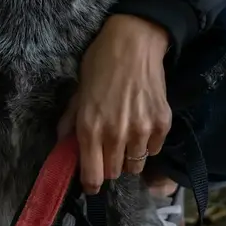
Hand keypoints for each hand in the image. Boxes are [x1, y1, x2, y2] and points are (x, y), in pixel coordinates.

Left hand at [59, 14, 171, 193]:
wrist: (133, 43)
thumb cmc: (100, 63)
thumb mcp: (78, 92)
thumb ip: (71, 121)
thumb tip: (63, 145)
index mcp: (90, 128)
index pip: (92, 176)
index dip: (91, 183)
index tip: (92, 182)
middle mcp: (116, 134)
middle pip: (114, 172)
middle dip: (109, 164)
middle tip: (109, 148)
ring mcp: (141, 131)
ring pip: (135, 164)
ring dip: (129, 156)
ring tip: (126, 135)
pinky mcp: (162, 124)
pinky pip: (154, 150)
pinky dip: (148, 144)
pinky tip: (142, 124)